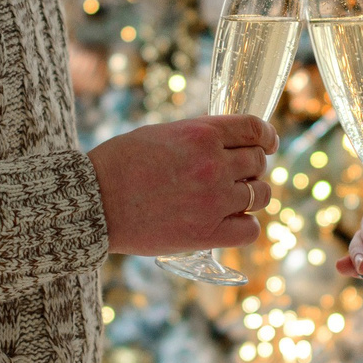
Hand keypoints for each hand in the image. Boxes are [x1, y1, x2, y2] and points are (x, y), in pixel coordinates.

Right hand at [88, 116, 277, 256]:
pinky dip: (246, 225)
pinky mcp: (207, 234)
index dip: (266, 136)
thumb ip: (198, 137)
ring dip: (252, 195)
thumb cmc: (120, 164)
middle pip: (258, 163)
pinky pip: (250, 230)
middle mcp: (214, 166)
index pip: (254, 129)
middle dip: (253, 166)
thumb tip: (225, 143)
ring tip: (236, 198)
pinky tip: (232, 222)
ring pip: (260, 195)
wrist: (94, 202)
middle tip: (240, 174)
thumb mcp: (162, 134)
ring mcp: (214, 201)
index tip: (268, 143)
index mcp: (202, 135)